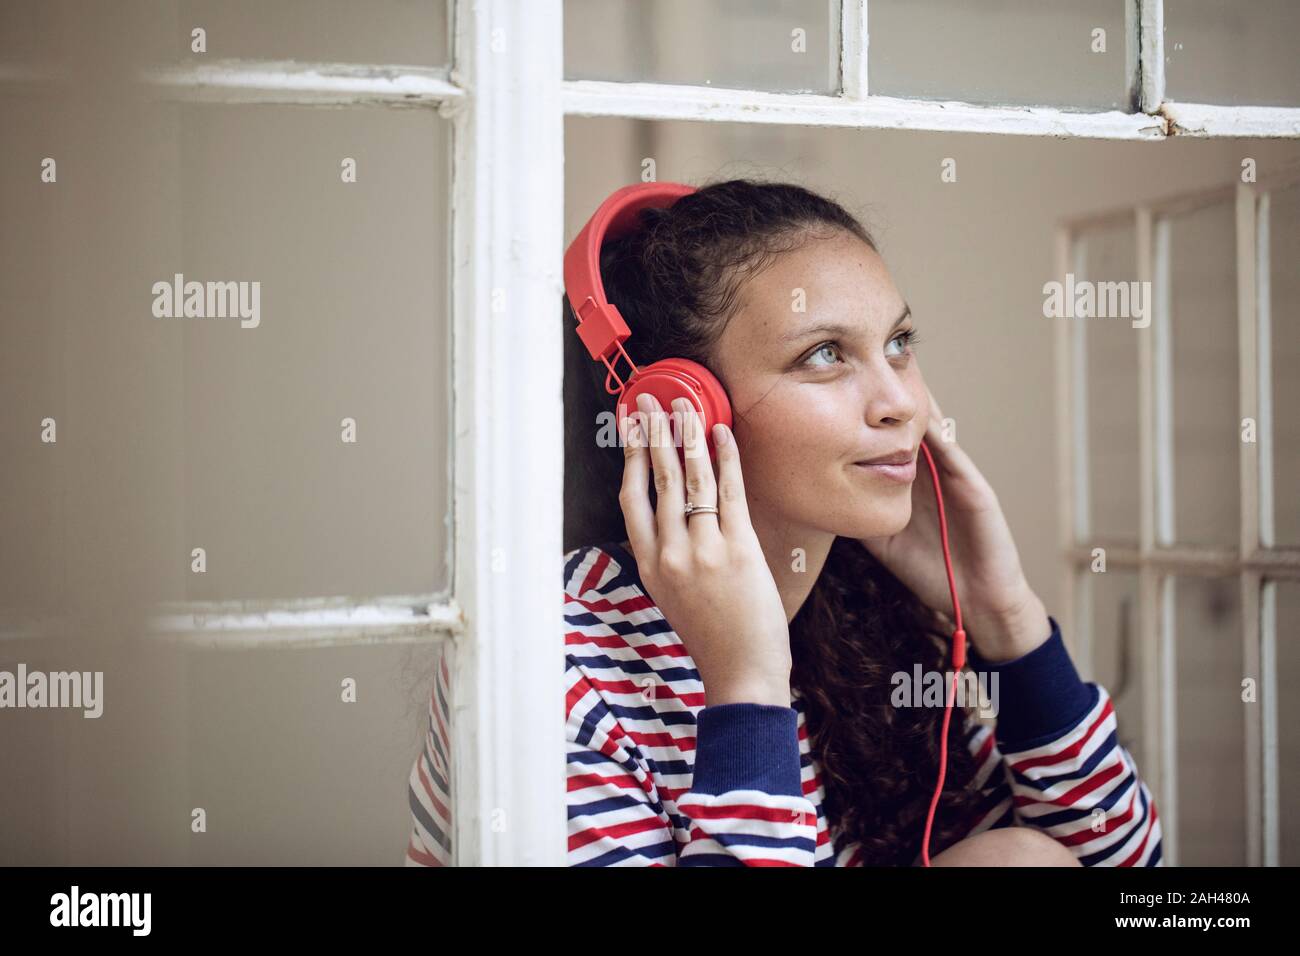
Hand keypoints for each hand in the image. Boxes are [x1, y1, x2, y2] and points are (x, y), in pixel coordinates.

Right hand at [619, 392, 792, 706]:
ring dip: (688, 436)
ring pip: (692, 479)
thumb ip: (668, 557)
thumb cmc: (713, 637)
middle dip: (655, 433)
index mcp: (649, 566)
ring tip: (686, 406)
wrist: (741, 672)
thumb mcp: (673, 597)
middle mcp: (670, 554)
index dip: (630, 459)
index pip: (631, 500)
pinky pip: (730, 492)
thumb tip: (672, 517)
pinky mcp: (739, 549)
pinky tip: (722, 433)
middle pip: (659, 480)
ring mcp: (704, 551)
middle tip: (652, 401)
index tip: (631, 430)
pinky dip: (726, 458)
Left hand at [856, 385, 1049, 662]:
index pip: (886, 437)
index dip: (866, 415)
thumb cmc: (928, 569)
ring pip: (933, 429)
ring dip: (916, 401)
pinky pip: (955, 455)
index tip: (838, 387)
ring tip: (896, 368)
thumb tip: (816, 495)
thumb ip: (856, 511)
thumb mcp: (880, 537)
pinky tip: (924, 415)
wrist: (976, 600)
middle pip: (908, 422)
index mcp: (911, 480)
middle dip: (889, 393)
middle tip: (865, 360)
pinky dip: (940, 435)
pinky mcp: (975, 489)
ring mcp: (955, 476)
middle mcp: (932, 470)